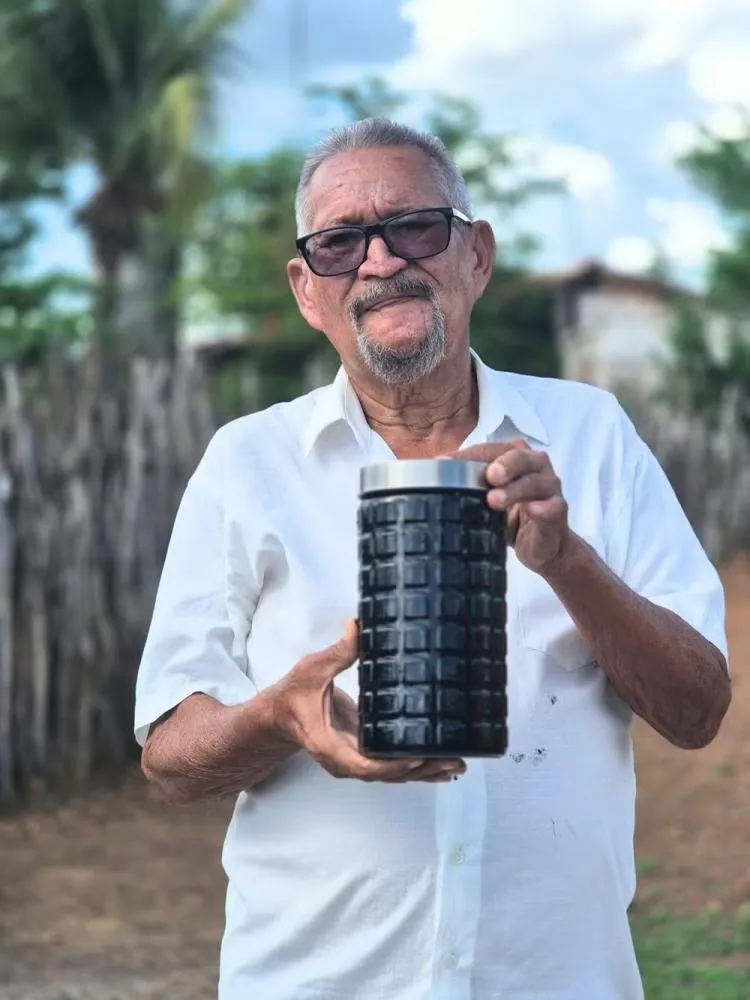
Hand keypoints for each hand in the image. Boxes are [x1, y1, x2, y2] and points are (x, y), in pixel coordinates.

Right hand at [270, 620, 465, 782]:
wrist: (279, 716)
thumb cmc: (292, 696)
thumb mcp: (311, 670)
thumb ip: (338, 652)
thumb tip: (358, 627)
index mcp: (328, 745)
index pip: (364, 765)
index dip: (392, 765)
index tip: (417, 757)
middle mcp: (343, 761)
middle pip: (386, 774)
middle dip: (420, 769)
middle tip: (452, 759)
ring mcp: (353, 761)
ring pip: (392, 775)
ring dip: (423, 772)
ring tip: (455, 765)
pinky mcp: (362, 755)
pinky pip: (390, 767)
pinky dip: (415, 768)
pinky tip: (438, 767)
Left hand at [442, 440, 569, 574]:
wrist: (542, 546)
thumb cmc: (511, 515)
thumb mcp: (488, 497)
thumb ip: (471, 483)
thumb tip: (435, 473)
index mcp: (515, 456)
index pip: (490, 450)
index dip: (467, 455)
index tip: (444, 462)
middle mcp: (535, 465)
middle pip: (518, 457)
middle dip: (502, 465)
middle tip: (488, 476)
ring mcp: (550, 487)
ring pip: (534, 482)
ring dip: (514, 490)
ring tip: (494, 500)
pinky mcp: (558, 510)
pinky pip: (552, 507)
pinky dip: (543, 508)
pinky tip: (533, 510)